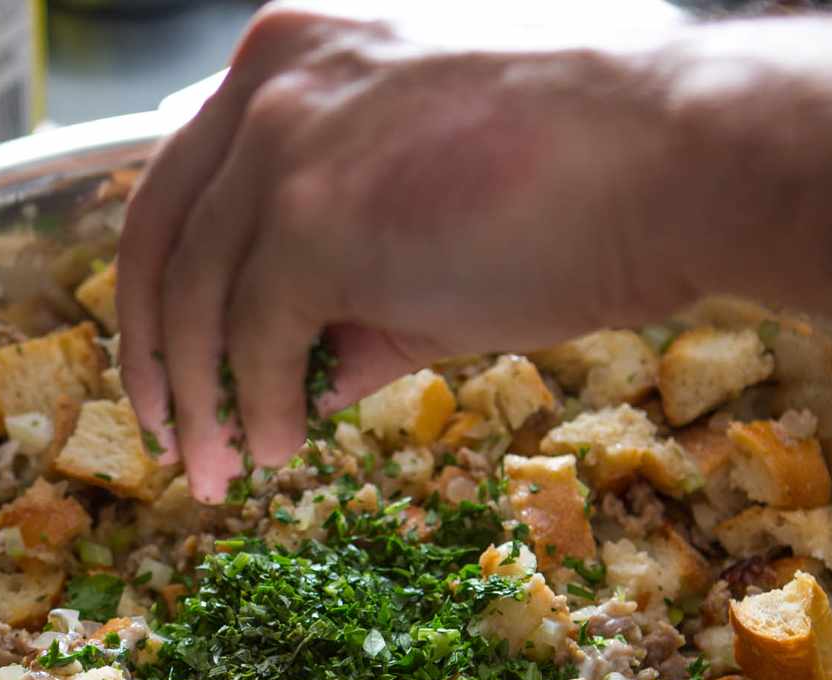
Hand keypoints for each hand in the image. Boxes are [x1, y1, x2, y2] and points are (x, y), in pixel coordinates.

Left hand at [118, 1, 698, 501]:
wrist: (680, 159)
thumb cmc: (579, 179)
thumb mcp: (428, 222)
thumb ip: (348, 292)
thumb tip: (298, 383)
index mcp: (291, 56)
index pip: (184, 182)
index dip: (164, 285)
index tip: (169, 359)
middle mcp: (270, 81)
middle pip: (158, 236)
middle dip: (151, 350)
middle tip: (166, 433)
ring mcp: (287, 144)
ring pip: (194, 295)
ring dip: (200, 400)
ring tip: (217, 471)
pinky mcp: (315, 220)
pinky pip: (253, 337)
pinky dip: (257, 407)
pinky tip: (281, 449)